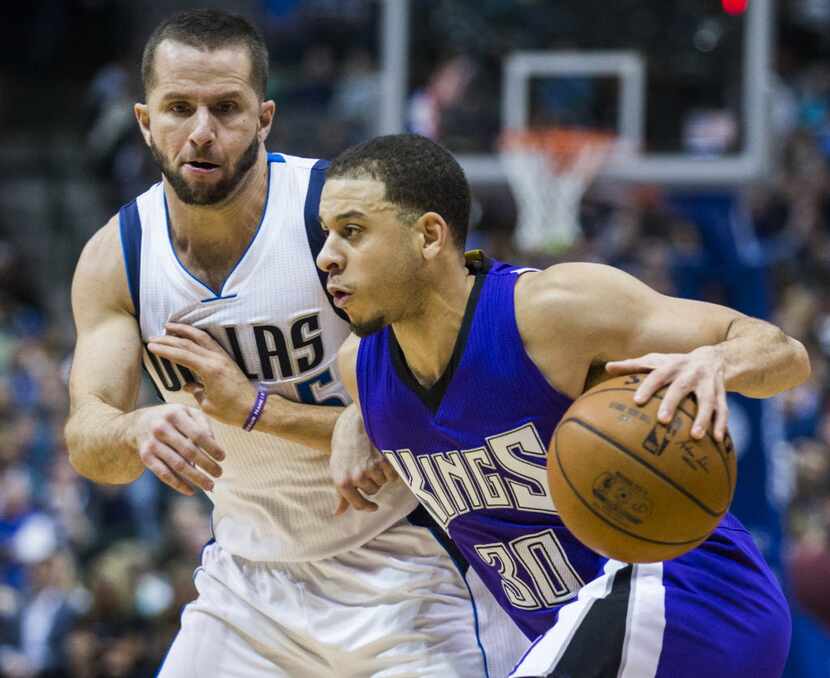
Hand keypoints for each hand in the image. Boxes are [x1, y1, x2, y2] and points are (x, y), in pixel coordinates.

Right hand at [133, 403, 224, 494]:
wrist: (139, 423)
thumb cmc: (172, 418)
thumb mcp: (187, 412)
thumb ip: (203, 424)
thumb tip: (214, 443)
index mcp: (175, 414)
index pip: (197, 434)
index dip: (212, 447)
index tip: (223, 457)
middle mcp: (161, 428)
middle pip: (188, 451)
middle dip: (206, 464)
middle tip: (219, 473)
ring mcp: (152, 444)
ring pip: (177, 465)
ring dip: (196, 477)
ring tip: (210, 486)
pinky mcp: (145, 457)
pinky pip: (163, 474)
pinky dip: (178, 484)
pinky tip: (191, 491)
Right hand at [147, 323, 255, 427]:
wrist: (255, 408)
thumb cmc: (232, 410)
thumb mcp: (207, 405)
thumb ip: (196, 392)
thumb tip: (188, 385)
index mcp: (209, 370)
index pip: (182, 355)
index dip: (165, 350)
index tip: (151, 346)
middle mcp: (216, 359)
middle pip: (188, 343)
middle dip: (169, 339)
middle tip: (153, 337)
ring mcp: (222, 357)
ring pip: (201, 337)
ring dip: (184, 330)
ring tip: (169, 326)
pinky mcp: (227, 359)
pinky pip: (209, 342)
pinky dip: (197, 335)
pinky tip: (189, 334)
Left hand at [330, 403, 397, 514]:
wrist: (356, 420)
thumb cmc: (345, 444)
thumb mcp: (337, 468)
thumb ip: (340, 493)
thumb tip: (338, 513)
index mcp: (341, 481)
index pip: (358, 504)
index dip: (367, 507)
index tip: (373, 507)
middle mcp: (356, 477)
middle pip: (373, 491)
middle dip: (371, 481)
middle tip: (366, 464)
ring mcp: (371, 469)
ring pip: (384, 483)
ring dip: (382, 474)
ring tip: (373, 457)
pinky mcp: (385, 460)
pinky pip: (394, 475)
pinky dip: (392, 468)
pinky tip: (384, 456)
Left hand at [605, 345, 728, 441]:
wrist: (714, 358)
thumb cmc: (675, 364)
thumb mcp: (656, 361)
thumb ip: (633, 365)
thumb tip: (607, 367)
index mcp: (672, 365)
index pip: (657, 375)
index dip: (647, 387)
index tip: (637, 401)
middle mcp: (691, 373)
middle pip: (681, 388)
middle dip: (672, 403)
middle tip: (662, 420)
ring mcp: (709, 384)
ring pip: (708, 401)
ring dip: (703, 418)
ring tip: (696, 436)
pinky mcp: (722, 394)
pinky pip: (723, 410)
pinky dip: (721, 424)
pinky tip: (718, 440)